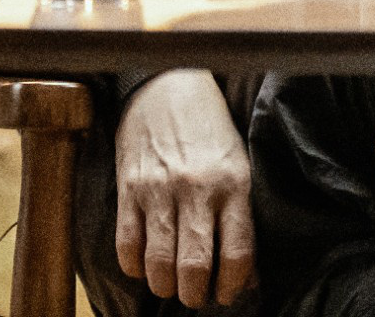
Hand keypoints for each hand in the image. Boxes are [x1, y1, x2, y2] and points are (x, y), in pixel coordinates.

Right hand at [115, 68, 255, 307]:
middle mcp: (197, 188)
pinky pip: (127, 246)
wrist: (169, 81)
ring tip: (171, 283)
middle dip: (195, 295)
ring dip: (165, 286)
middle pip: (195, 267)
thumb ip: (241, 215)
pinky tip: (145, 264)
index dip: (232, 285)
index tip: (227, 292)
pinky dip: (135, 267)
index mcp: (233, 183)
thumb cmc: (210, 128)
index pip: (237, 253)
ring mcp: (160, 189)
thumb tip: (247, 274)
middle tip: (196, 294)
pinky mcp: (129, 187)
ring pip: (159, 264)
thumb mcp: (238, 163)